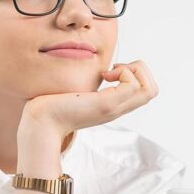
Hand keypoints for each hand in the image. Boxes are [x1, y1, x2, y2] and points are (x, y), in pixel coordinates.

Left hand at [21, 60, 158, 137]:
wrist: (40, 123)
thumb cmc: (52, 107)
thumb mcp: (77, 93)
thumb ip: (87, 87)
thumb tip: (91, 72)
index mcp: (112, 106)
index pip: (145, 91)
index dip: (134, 74)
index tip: (111, 72)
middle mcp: (117, 109)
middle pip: (152, 90)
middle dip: (139, 70)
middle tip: (114, 70)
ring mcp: (114, 108)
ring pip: (150, 88)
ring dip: (134, 70)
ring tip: (110, 73)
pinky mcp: (106, 105)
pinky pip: (133, 85)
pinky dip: (123, 72)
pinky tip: (103, 75)